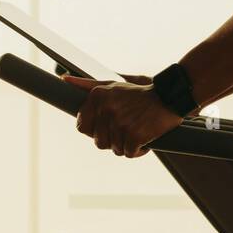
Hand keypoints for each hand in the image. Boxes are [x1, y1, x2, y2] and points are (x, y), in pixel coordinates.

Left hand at [62, 74, 182, 157]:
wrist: (169, 97)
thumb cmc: (139, 93)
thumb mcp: (112, 84)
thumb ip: (87, 85)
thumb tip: (64, 79)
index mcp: (97, 96)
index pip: (82, 127)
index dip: (95, 131)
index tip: (109, 126)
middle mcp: (106, 109)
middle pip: (99, 142)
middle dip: (113, 140)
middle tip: (127, 129)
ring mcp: (120, 123)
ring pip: (115, 149)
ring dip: (127, 146)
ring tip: (138, 132)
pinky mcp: (135, 135)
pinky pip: (129, 153)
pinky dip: (138, 151)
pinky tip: (145, 141)